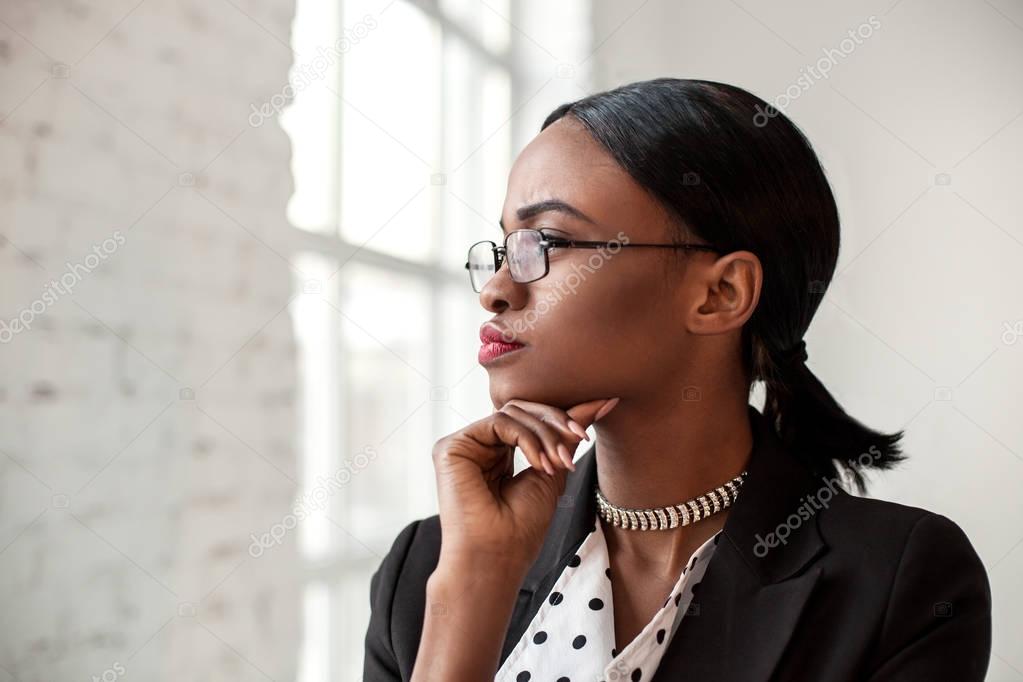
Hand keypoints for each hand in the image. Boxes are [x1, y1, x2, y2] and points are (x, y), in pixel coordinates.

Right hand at [431, 397, 619, 575]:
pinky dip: (528, 439)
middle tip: (579, 439)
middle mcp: (478, 446)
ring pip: (513, 412)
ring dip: (545, 433)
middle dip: (556, 421)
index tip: (603, 407)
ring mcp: (464, 445)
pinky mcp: (452, 447)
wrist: (497, 558)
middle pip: (522, 409)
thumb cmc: (521, 528)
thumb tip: (602, 401)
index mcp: (497, 453)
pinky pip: (499, 422)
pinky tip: (539, 464)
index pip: (530, 418)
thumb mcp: (554, 471)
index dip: (563, 415)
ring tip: (559, 463)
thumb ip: (568, 435)